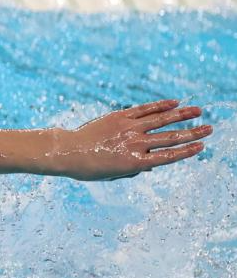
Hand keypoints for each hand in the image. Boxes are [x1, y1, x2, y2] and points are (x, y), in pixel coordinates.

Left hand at [54, 99, 211, 180]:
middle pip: (170, 138)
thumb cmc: (90, 168)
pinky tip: (174, 102)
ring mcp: (128, 128)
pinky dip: (159, 106)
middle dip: (192, 133)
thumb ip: (136, 169)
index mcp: (136, 162)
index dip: (187, 151)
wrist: (68, 152)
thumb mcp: (116, 175)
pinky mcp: (119, 116)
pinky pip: (144, 110)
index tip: (201, 146)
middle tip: (210, 128)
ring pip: (161, 120)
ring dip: (182, 115)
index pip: (169, 156)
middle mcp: (135, 144)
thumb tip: (152, 163)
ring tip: (198, 111)